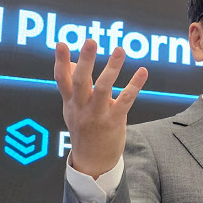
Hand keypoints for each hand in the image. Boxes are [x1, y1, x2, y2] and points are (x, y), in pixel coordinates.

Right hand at [54, 39, 147, 178]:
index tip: (61, 43)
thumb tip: (71, 62)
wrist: (92, 161)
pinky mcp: (114, 121)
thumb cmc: (84, 130)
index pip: (62, 79)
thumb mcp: (72, 108)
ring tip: (119, 50)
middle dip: (85, 61)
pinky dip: (134, 85)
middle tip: (90, 41)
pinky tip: (143, 71)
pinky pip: (125, 101)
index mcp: (70, 102)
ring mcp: (97, 115)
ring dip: (112, 69)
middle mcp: (82, 107)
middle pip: (81, 81)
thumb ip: (72, 86)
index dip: (60, 62)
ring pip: (103, 89)